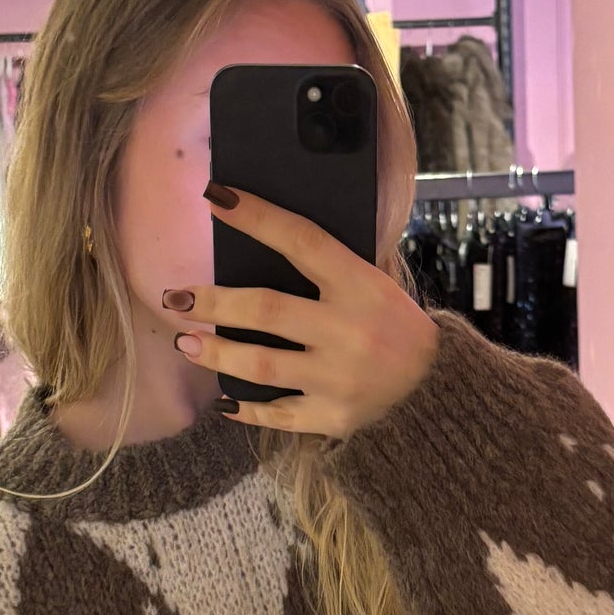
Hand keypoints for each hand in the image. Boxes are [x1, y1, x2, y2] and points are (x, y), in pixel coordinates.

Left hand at [159, 181, 438, 436]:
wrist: (438, 391)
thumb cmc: (397, 328)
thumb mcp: (379, 285)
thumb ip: (334, 267)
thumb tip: (268, 235)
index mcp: (361, 286)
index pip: (302, 241)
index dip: (257, 217)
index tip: (215, 198)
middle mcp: (349, 330)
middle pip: (267, 309)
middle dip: (214, 301)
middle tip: (175, 297)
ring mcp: (339, 378)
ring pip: (261, 363)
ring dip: (216, 352)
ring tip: (187, 342)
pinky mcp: (333, 416)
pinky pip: (277, 414)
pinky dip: (247, 408)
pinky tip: (223, 400)